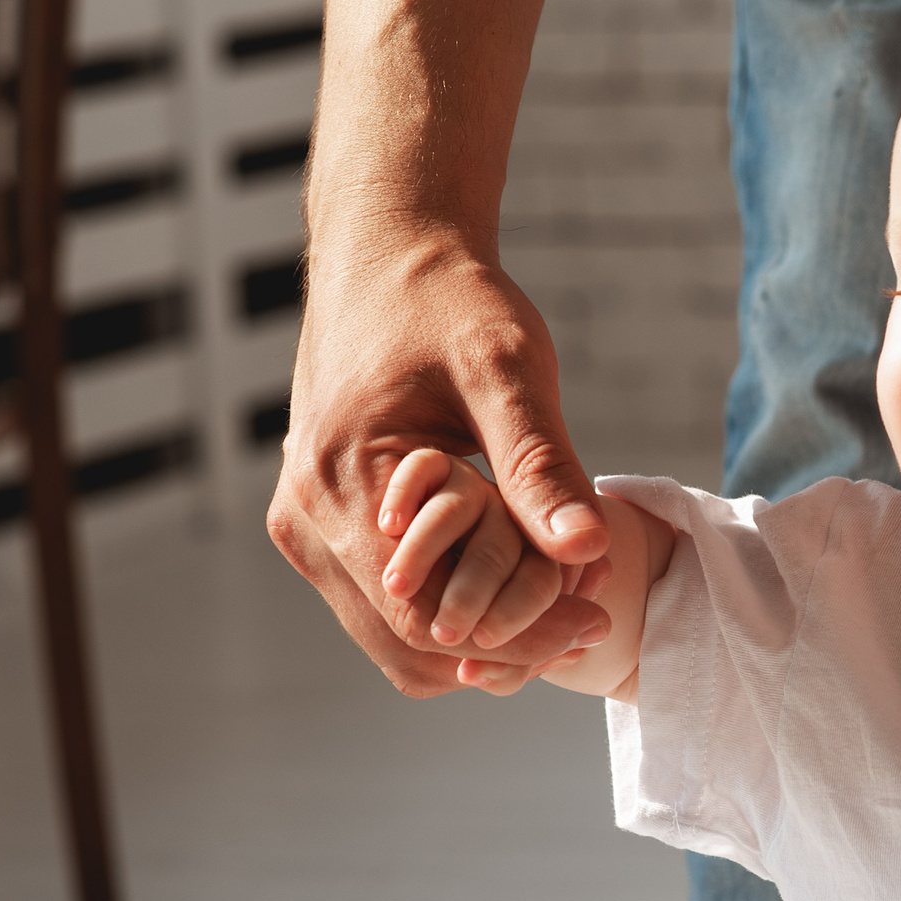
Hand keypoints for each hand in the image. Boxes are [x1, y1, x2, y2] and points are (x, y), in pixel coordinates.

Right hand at [267, 234, 614, 697]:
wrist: (388, 254)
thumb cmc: (448, 299)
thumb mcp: (506, 369)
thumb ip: (540, 462)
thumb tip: (587, 548)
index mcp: (337, 486)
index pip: (423, 617)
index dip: (515, 637)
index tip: (595, 619)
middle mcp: (305, 522)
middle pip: (408, 642)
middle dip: (505, 645)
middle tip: (594, 620)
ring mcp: (308, 530)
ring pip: (397, 635)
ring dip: (482, 635)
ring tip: (570, 603)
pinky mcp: (327, 526)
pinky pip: (390, 603)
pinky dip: (457, 607)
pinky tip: (526, 582)